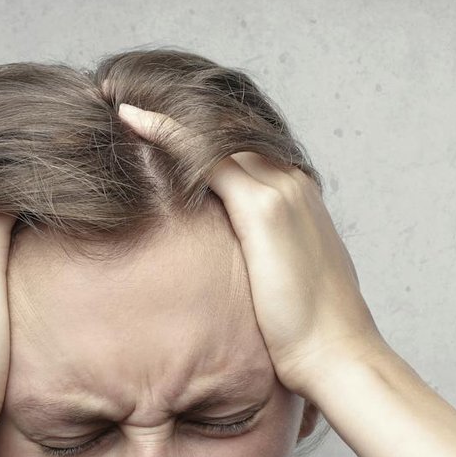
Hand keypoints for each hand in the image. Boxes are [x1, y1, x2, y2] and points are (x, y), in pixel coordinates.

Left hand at [114, 103, 389, 397]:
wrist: (337, 356)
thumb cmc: (308, 335)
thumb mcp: (282, 283)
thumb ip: (258, 262)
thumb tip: (232, 273)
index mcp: (296, 197)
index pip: (240, 149)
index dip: (196, 135)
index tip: (155, 126)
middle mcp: (291, 183)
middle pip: (226, 132)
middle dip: (176, 116)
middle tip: (123, 101)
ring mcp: (280, 191)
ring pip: (215, 135)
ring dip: (165, 116)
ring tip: (118, 102)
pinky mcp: (263, 208)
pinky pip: (206, 155)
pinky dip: (167, 133)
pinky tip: (132, 120)